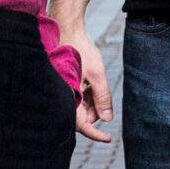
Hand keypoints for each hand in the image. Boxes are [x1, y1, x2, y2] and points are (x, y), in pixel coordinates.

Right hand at [57, 19, 114, 142]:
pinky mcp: (65, 83)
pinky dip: (86, 94)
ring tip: (96, 84)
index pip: (82, 125)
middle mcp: (62, 95)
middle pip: (81, 116)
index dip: (95, 134)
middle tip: (104, 100)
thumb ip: (102, 98)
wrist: (67, 29)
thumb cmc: (81, 51)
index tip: (108, 139)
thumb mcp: (97, 75)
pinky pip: (77, 96)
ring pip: (80, 106)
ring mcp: (63, 89)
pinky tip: (90, 82)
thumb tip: (107, 119)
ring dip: (91, 102)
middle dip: (94, 112)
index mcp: (67, 96)